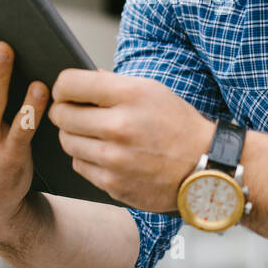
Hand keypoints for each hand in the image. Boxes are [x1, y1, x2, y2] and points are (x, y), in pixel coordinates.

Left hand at [47, 70, 214, 212]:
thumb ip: (111, 85)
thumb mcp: (150, 91)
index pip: (69, 84)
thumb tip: (75, 83)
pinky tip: (105, 154)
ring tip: (92, 134)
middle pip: (62, 115)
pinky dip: (87, 159)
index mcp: (130, 95)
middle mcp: (120, 126)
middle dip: (64, 112)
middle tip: (74, 113)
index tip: (66, 92)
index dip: (63, 87)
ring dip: (74, 136)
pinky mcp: (113, 184)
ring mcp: (115, 159)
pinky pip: (80, 166)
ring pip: (67, 142)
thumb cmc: (177, 124)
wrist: (205, 165)